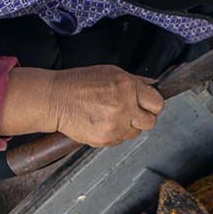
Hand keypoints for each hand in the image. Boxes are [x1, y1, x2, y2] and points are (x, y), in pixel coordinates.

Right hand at [41, 66, 163, 146]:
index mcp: (127, 87)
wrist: (54, 99)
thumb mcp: (110, 73)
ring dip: (128, 126)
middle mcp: (124, 106)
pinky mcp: (106, 138)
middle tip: (131, 112)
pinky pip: (121, 140)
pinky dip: (115, 133)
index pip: (157, 103)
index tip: (148, 105)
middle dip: (143, 117)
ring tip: (111, 116)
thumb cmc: (79, 84)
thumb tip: (153, 87)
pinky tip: (103, 122)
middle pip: (151, 122)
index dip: (152, 104)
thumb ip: (134, 82)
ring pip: (135, 133)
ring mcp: (115, 125)